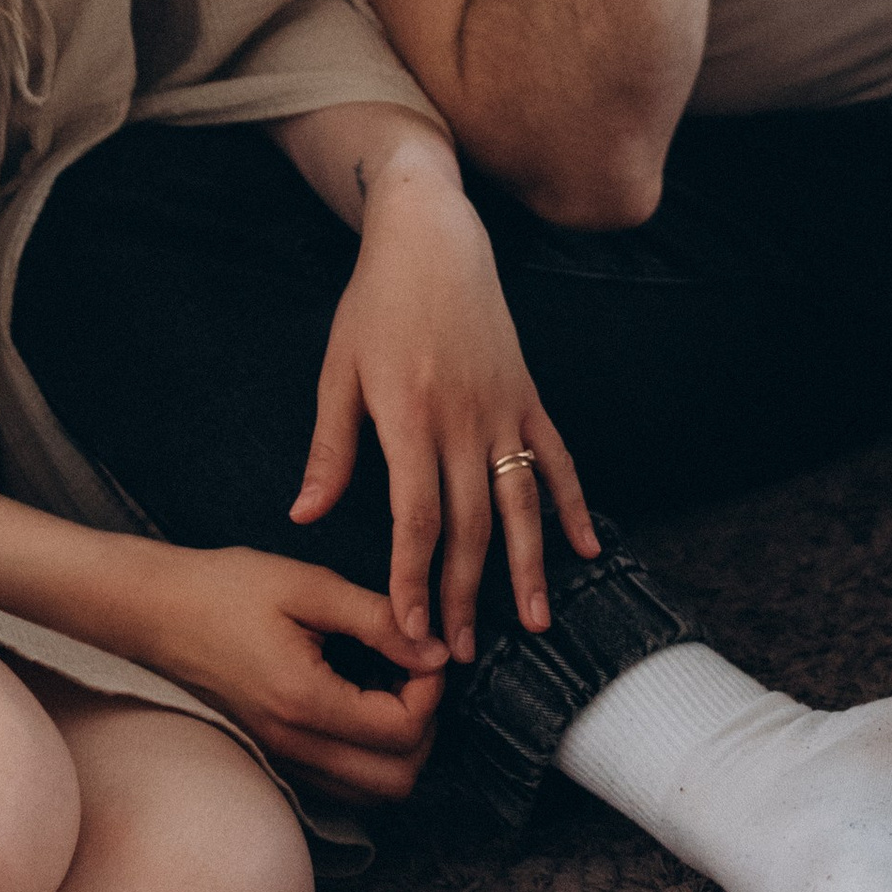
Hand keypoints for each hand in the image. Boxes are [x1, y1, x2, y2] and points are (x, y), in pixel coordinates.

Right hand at [136, 539, 450, 805]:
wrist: (155, 611)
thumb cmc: (225, 589)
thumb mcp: (309, 587)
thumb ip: (379, 620)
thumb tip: (437, 650)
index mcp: (304, 701)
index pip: (404, 730)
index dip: (432, 689)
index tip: (421, 646)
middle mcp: (293, 747)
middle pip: (397, 780)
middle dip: (424, 727)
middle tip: (413, 672)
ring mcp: (281, 761)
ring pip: (372, 793)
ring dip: (398, 746)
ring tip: (388, 684)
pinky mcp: (274, 759)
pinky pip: (341, 785)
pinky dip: (367, 755)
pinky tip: (358, 700)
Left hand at [292, 140, 601, 661]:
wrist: (432, 235)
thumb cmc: (374, 303)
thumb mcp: (339, 370)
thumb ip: (331, 448)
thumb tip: (305, 516)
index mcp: (409, 417)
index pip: (415, 519)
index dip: (415, 580)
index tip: (410, 630)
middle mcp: (464, 420)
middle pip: (470, 526)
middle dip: (465, 596)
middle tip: (457, 655)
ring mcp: (504, 409)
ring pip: (521, 503)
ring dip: (528, 568)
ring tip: (535, 624)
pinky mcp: (528, 396)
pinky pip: (558, 459)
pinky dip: (573, 505)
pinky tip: (585, 549)